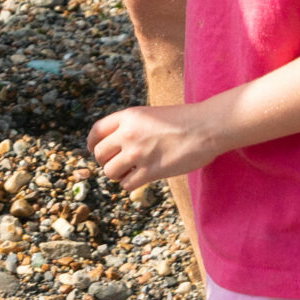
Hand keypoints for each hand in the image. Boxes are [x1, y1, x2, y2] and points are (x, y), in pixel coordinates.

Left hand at [88, 101, 223, 190]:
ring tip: (130, 172)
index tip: (94, 150)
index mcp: (128, 116)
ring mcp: (138, 153)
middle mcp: (128, 134)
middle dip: (106, 161)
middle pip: (100, 154)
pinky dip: (130, 184)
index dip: (93, 143)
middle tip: (118, 164)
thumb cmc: (184, 121)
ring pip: (110, 171)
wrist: (206, 127)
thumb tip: (118, 143)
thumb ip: (133, 126)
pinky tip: (140, 179)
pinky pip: (127, 184)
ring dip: (118, 175)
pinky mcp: (151, 171)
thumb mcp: (151, 115)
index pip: (97, 131)